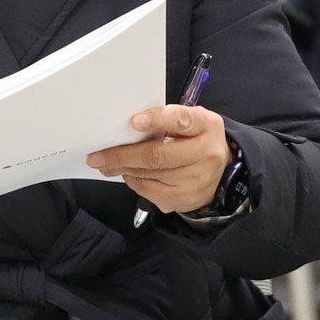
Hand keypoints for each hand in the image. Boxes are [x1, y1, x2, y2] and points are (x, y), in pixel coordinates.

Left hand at [86, 104, 232, 215]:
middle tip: (98, 156)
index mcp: (206, 126)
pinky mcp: (185, 199)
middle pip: (157, 156)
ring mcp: (196, 180)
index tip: (134, 121)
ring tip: (107, 164)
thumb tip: (128, 128)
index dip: (157, 120)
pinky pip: (149, 191)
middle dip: (123, 155)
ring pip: (149, 175)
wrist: (221, 172)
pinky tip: (128, 174)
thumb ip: (166, 120)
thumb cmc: (196, 140)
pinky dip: (134, 181)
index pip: (181, 120)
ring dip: (123, 169)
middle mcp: (206, 153)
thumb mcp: (191, 122)